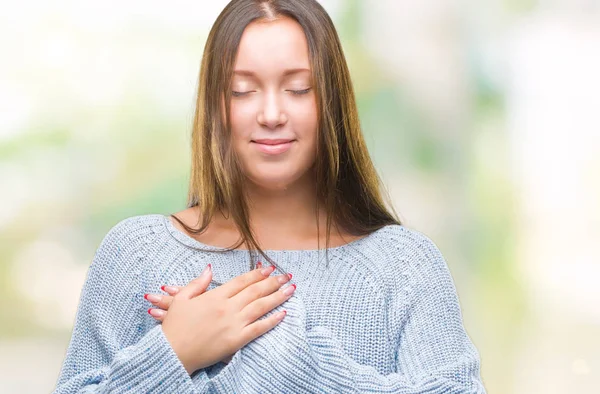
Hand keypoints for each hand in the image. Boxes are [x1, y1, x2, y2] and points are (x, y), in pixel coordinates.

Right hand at [144, 262, 295, 373]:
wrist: (171, 353)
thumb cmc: (174, 327)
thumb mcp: (181, 299)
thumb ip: (197, 283)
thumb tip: (209, 268)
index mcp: (214, 296)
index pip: (241, 281)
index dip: (256, 273)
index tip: (269, 268)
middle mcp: (227, 308)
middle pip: (255, 291)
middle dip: (272, 282)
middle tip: (286, 276)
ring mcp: (233, 324)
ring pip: (260, 307)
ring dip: (278, 297)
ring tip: (291, 289)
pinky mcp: (236, 340)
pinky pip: (259, 328)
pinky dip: (272, 320)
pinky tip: (283, 313)